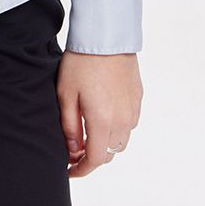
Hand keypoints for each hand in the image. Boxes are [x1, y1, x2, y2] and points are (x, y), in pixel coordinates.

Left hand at [56, 50, 142, 176]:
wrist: (106, 35)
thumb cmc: (82, 61)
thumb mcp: (66, 93)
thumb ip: (70, 126)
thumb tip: (73, 149)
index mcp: (103, 122)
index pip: (95, 160)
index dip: (81, 170)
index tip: (70, 170)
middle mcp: (122, 120)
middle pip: (109, 153)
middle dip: (92, 156)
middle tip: (74, 149)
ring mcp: (133, 109)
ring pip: (121, 141)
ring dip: (105, 143)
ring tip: (87, 131)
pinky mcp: (138, 98)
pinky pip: (129, 123)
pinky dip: (116, 128)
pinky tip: (102, 114)